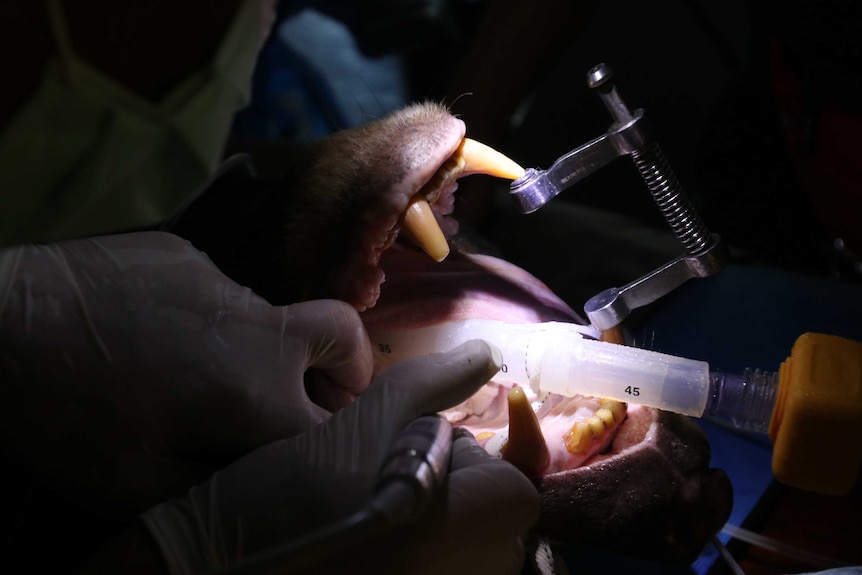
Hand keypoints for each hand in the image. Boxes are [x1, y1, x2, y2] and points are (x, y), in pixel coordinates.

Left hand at [0, 232, 371, 515]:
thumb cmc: (62, 412)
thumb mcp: (131, 485)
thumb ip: (216, 489)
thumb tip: (256, 480)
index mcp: (253, 389)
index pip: (333, 423)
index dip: (334, 446)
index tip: (317, 457)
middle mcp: (255, 325)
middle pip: (342, 335)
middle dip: (347, 371)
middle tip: (311, 399)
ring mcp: (221, 279)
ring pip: (275, 318)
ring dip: (263, 352)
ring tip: (195, 376)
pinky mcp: (186, 253)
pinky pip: (223, 294)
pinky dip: (213, 323)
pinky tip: (155, 337)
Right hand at [143, 340, 539, 574]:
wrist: (212, 562)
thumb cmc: (288, 491)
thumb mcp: (360, 422)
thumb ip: (430, 383)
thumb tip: (487, 354)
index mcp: (455, 529)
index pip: (519, 490)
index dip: (481, 461)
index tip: (427, 445)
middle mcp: (457, 572)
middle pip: (498, 520)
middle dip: (462, 485)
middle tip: (399, 465)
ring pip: (472, 547)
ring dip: (444, 515)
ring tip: (381, 494)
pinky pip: (441, 567)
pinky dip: (423, 545)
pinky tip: (374, 528)